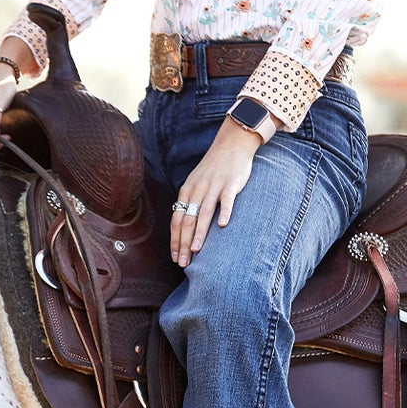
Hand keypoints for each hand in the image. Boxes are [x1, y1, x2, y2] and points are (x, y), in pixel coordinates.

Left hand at [171, 118, 263, 266]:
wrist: (231, 144)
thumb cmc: (214, 169)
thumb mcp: (196, 184)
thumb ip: (190, 203)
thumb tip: (184, 227)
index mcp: (187, 192)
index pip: (176, 220)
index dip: (175, 240)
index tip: (175, 258)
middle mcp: (197, 190)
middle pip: (187, 221)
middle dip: (183, 244)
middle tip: (183, 263)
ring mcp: (214, 187)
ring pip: (203, 213)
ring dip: (199, 234)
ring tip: (196, 251)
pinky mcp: (231, 183)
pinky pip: (227, 200)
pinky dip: (225, 212)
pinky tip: (223, 226)